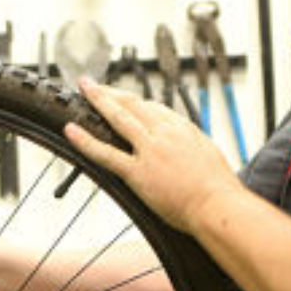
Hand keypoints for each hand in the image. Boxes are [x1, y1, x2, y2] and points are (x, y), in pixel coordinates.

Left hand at [64, 78, 244, 235]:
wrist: (219, 206)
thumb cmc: (219, 188)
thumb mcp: (208, 154)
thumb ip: (190, 144)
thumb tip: (184, 144)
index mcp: (182, 128)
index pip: (152, 107)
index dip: (132, 102)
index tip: (121, 99)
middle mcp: (164, 133)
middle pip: (132, 103)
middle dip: (110, 92)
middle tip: (92, 84)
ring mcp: (150, 150)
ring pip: (118, 117)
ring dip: (98, 99)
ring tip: (83, 88)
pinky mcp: (138, 172)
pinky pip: (106, 153)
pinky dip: (85, 140)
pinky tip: (71, 130)